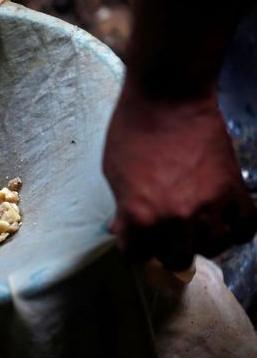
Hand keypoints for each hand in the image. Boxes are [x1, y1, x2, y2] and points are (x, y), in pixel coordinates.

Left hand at [103, 84, 256, 269]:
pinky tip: (226, 222)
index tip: (137, 243)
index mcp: (140, 216)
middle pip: (177, 259)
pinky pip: (247, 226)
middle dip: (167, 252)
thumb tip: (123, 230)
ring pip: (214, 246)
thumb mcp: (114, 173)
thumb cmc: (131, 130)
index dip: (136, 250)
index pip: (138, 256)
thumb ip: (121, 207)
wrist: (168, 98)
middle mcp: (175, 218)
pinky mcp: (234, 189)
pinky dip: (238, 228)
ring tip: (194, 229)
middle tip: (165, 238)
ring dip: (202, 241)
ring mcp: (209, 206)